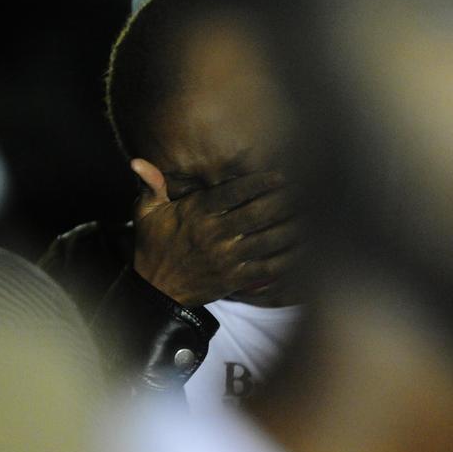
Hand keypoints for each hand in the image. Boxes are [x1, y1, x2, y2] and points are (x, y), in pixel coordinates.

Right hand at [130, 159, 298, 305]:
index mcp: (198, 213)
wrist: (155, 290)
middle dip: (285, 200)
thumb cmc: (154, 245)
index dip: (260, 182)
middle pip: (258, 213)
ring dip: (293, 226)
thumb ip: (151, 184)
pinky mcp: (236, 278)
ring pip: (268, 239)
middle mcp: (215, 234)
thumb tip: (137, 161)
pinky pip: (269, 268)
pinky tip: (309, 248)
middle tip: (307, 189)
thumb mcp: (147, 212)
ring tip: (315, 213)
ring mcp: (227, 258)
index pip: (234, 193)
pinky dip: (290, 258)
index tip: (282, 174)